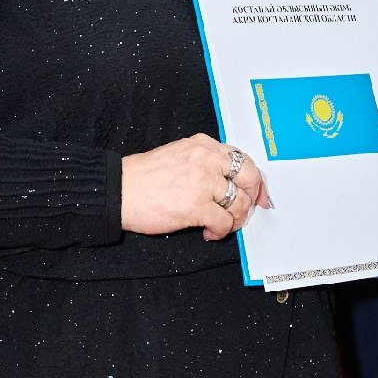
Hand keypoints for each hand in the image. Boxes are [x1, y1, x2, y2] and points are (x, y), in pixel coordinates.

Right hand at [120, 134, 268, 240]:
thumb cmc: (144, 176)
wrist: (119, 190)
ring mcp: (203, 182)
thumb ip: (205, 161)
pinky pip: (224, 221)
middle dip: (253, 197)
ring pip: (239, 202)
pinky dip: (221, 230)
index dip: (254, 178)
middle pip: (249, 176)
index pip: (242, 158)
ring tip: (222, 224)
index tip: (258, 192)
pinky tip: (209, 232)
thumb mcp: (180, 154)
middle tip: (248, 210)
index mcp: (203, 145)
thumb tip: (229, 181)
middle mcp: (206, 159)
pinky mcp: (196, 206)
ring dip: (235, 219)